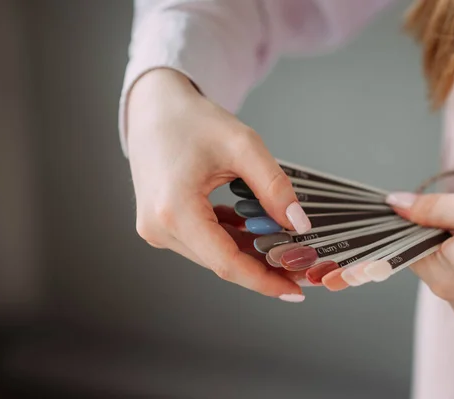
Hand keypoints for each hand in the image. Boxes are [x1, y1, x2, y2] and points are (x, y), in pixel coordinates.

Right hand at [126, 69, 310, 301]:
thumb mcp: (242, 145)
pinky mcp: (160, 224)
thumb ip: (273, 186)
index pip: (226, 263)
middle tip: (300, 265)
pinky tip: (254, 232)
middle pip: (221, 262)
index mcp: (174, 210)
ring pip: (213, 254)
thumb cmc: (192, 119)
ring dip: (248, 254)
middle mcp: (159, 227)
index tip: (295, 291)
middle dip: (263, 267)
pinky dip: (230, 240)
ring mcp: (156, 228)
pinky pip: (202, 242)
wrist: (153, 108)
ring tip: (284, 249)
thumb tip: (298, 225)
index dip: (264, 281)